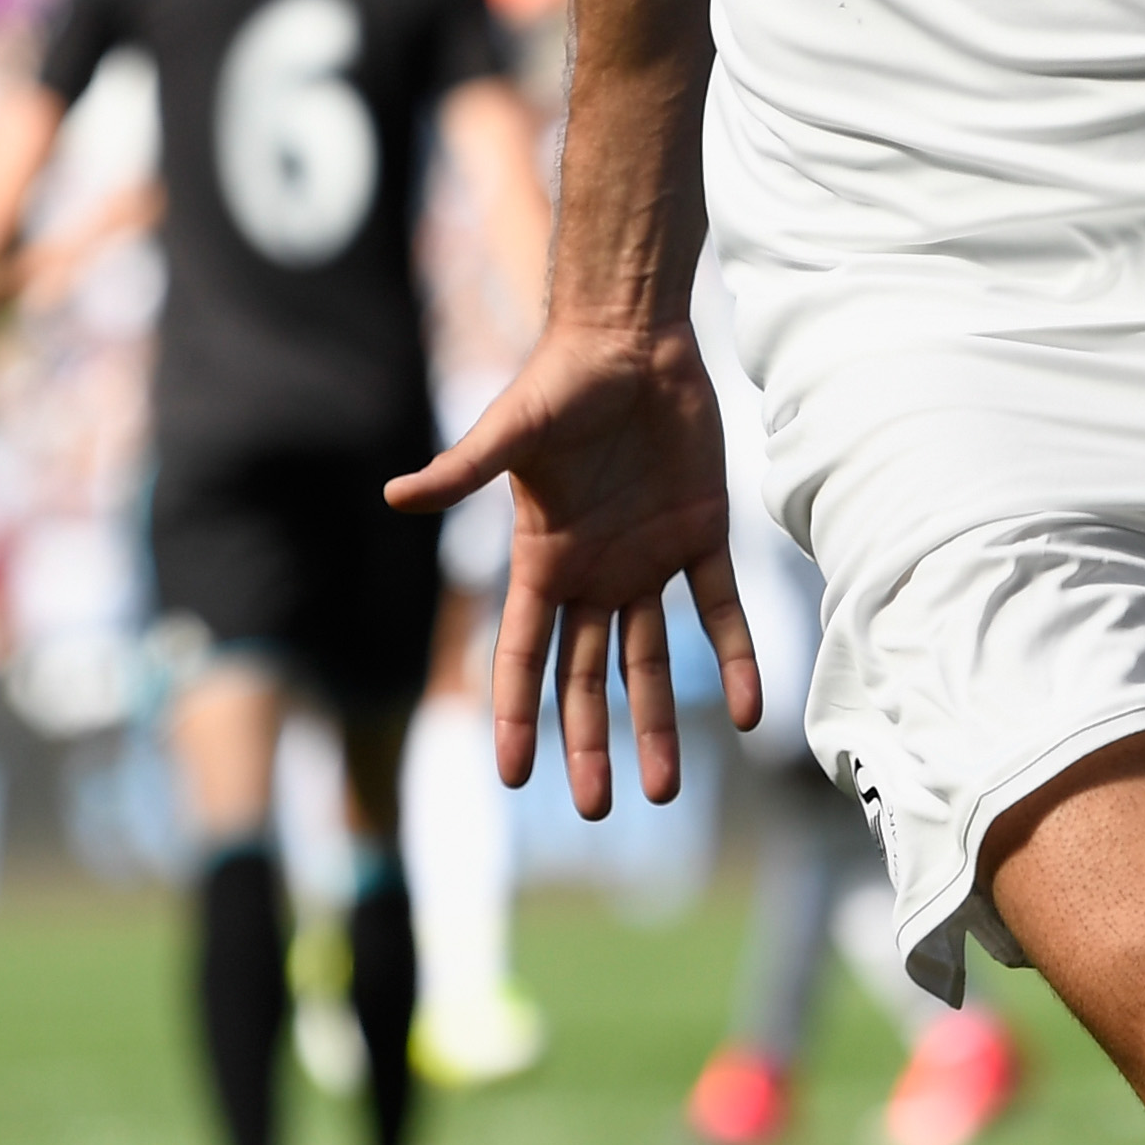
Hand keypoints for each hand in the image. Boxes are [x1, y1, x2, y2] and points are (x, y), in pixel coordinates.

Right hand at [386, 317, 761, 816]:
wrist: (632, 336)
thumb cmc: (562, 379)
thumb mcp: (512, 431)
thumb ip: (463, 471)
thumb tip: (394, 495)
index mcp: (541, 560)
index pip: (521, 654)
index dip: (514, 714)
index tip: (512, 775)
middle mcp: (592, 572)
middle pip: (584, 677)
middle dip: (587, 742)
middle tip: (594, 808)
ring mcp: (647, 558)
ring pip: (651, 660)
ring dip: (657, 723)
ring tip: (664, 788)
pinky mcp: (700, 533)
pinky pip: (720, 610)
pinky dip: (736, 658)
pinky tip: (750, 710)